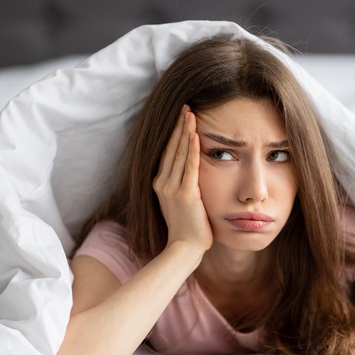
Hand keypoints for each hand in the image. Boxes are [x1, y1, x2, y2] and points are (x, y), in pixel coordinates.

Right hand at [152, 105, 212, 253]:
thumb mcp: (181, 202)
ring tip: (190, 113)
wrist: (184, 248)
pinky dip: (191, 149)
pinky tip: (195, 134)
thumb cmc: (188, 228)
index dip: (173, 133)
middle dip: (179, 126)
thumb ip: (185, 185)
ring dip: (185, 131)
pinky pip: (188, 166)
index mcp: (160, 184)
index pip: (167, 152)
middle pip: (170, 148)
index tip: (181, 116)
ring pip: (178, 153)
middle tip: (186, 106)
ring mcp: (172, 188)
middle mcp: (162, 183)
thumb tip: (194, 173)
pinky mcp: (185, 194)